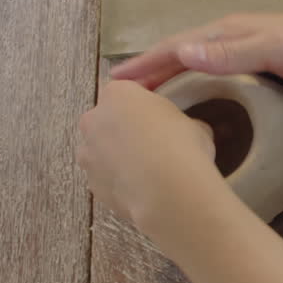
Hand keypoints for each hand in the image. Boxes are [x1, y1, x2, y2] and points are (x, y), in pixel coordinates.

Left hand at [77, 80, 222, 227]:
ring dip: (116, 157)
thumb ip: (181, 123)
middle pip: (106, 120)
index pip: (126, 92)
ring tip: (146, 172)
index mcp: (118, 94)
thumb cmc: (182, 145)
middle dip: (123, 130)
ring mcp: (87, 154)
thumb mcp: (195, 125)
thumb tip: (188, 133)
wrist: (167, 191)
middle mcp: (94, 119)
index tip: (160, 118)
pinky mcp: (91, 184)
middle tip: (151, 144)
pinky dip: (117, 182)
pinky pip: (104, 178)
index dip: (143, 106)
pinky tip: (140, 190)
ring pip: (99, 151)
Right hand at [110, 0, 282, 89]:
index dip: (143, 66)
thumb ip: (229, 54)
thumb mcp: (270, 51)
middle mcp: (228, 36)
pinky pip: (212, 69)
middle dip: (147, 71)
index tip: (115, 82)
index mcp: (224, 32)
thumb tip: (181, 54)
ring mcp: (242, 45)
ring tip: (147, 97)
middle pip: (177, 53)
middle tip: (119, 94)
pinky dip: (193, 79)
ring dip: (167, 75)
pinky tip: (196, 96)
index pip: (173, 49)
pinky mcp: (257, 57)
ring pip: (193, 60)